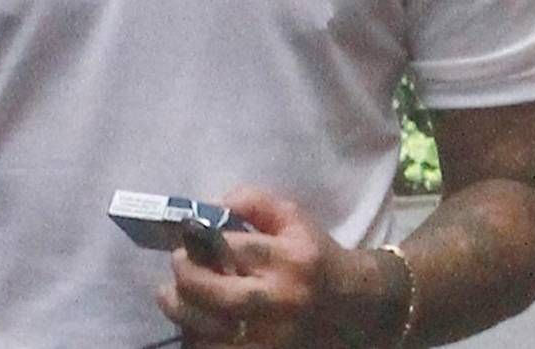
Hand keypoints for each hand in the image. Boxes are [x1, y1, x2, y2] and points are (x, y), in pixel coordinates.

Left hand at [154, 186, 353, 347]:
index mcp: (288, 261)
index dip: (198, 239)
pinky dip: (197, 336)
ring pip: (204, 329)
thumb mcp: (292, 218)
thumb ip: (252, 200)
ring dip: (182, 310)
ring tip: (179, 297)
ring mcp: (271, 340)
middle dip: (184, 275)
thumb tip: (209, 205)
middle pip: (209, 292)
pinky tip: (199, 322)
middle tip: (181, 266)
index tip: (190, 238)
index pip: (226, 247)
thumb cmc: (315, 258)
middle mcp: (279, 302)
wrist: (356, 308)